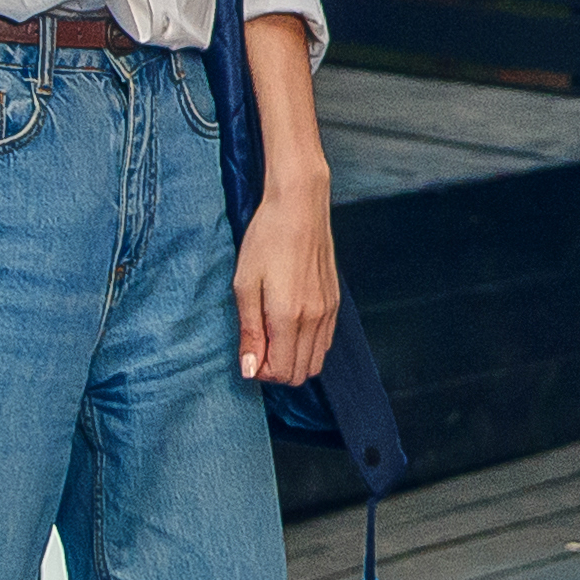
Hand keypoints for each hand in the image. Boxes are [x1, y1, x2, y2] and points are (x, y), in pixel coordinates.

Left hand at [234, 171, 341, 386]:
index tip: (249, 354)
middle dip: (277, 370)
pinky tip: (291, 325)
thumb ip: (249, 330)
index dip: (261, 372)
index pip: (281, 372)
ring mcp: (328, 310)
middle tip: (259, 347)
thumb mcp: (244, 284)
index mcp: (288, 316)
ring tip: (273, 336)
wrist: (299, 206)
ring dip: (294, 359)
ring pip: (317, 361)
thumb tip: (250, 369)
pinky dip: (309, 345)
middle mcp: (314, 318)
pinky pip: (326, 341)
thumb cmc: (267, 239)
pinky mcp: (335, 301)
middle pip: (301, 373)